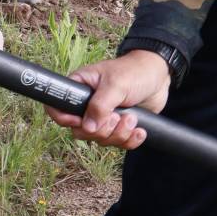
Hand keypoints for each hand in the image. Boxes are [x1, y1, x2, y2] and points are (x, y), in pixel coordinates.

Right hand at [45, 50, 170, 149]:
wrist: (159, 76)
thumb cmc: (134, 71)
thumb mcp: (116, 85)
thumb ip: (100, 106)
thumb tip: (87, 128)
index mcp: (80, 88)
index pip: (57, 108)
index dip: (64, 119)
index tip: (82, 121)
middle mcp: (88, 104)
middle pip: (80, 131)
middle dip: (102, 130)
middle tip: (117, 116)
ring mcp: (103, 117)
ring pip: (100, 140)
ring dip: (119, 134)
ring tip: (132, 118)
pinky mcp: (119, 127)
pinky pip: (117, 143)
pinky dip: (129, 140)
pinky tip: (140, 130)